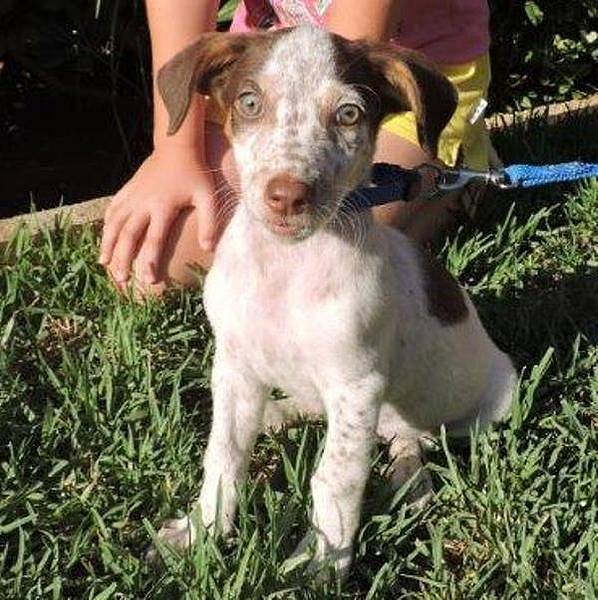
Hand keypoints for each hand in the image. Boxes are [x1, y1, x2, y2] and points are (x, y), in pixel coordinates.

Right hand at [99, 145, 216, 287]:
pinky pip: (112, 210)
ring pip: (114, 224)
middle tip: (122, 280)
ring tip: (104, 264)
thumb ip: (209, 223)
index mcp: (162, 207)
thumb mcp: (207, 197)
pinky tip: (104, 239)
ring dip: (108, 245)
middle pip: (128, 236)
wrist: (177, 146)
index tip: (147, 281)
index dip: (148, 261)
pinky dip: (106, 225)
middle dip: (123, 259)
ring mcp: (132, 196)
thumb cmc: (195, 173)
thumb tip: (209, 248)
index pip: (153, 240)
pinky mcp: (127, 189)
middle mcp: (143, 203)